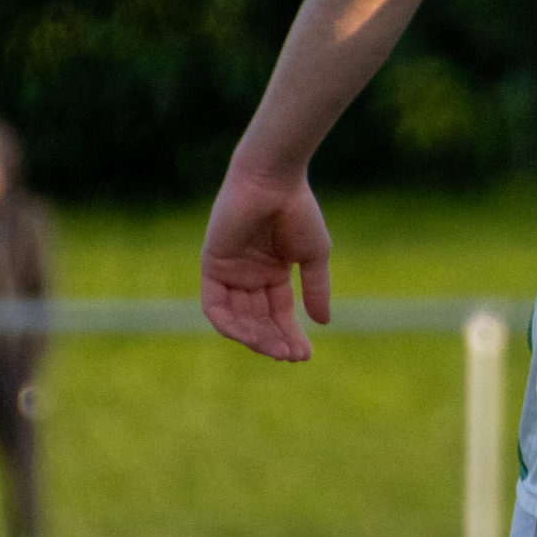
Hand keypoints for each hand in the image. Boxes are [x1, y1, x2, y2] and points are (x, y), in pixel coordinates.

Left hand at [200, 165, 332, 360]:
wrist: (274, 181)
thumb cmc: (297, 211)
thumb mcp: (314, 256)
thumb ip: (316, 289)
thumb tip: (323, 323)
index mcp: (272, 273)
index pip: (278, 314)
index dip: (290, 335)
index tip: (305, 355)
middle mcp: (248, 276)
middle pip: (258, 320)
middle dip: (273, 340)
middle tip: (291, 356)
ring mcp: (229, 272)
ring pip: (237, 318)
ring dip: (255, 337)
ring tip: (277, 350)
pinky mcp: (212, 265)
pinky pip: (215, 306)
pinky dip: (229, 324)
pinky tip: (248, 336)